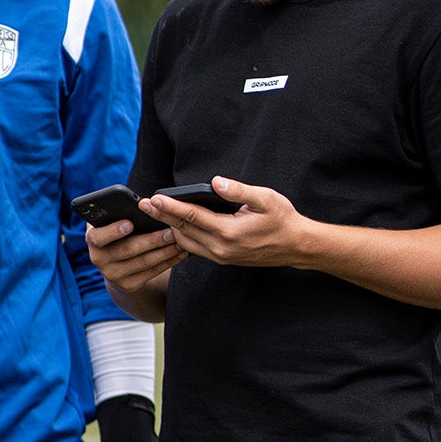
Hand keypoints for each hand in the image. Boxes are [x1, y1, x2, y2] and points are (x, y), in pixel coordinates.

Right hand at [86, 212, 184, 293]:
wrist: (116, 262)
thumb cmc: (119, 232)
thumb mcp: (112, 222)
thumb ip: (120, 214)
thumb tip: (145, 204)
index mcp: (93, 239)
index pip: (98, 236)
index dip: (113, 231)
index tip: (130, 223)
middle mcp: (99, 259)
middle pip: (127, 249)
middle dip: (151, 240)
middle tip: (170, 231)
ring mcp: (113, 274)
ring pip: (143, 262)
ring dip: (164, 251)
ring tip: (180, 241)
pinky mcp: (128, 285)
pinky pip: (151, 273)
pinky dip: (168, 262)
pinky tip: (180, 253)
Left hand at [142, 176, 310, 267]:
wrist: (297, 247)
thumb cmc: (283, 220)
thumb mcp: (266, 199)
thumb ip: (239, 191)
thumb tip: (216, 182)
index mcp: (229, 232)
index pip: (192, 217)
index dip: (170, 207)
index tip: (153, 199)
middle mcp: (220, 248)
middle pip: (182, 231)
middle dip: (162, 216)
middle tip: (143, 205)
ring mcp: (219, 256)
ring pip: (185, 242)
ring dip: (170, 228)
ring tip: (155, 213)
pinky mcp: (221, 259)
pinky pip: (194, 248)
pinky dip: (182, 237)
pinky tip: (175, 226)